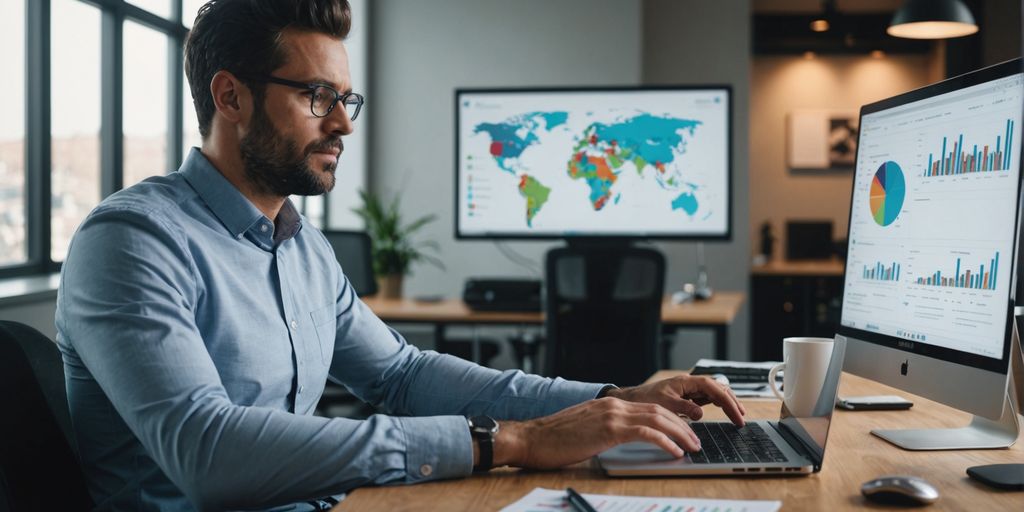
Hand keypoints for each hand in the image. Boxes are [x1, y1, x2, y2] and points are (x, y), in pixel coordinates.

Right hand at [491, 397, 701, 469]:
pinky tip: (675, 451)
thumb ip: (606, 430)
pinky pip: (646, 433)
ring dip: (680, 433)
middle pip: (658, 410)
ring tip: (692, 446)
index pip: (648, 408)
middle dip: (681, 425)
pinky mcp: (608, 429)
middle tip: (696, 440)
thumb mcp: (585, 429)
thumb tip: (626, 442)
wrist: (531, 438)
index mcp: (608, 405)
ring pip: (657, 419)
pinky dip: (665, 441)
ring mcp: (611, 415)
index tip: (683, 432)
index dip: (670, 419)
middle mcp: (613, 405)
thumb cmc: (553, 440)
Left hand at [605, 375, 745, 425]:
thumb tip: (700, 414)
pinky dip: (718, 404)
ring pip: (716, 392)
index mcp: (686, 381)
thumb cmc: (646, 398)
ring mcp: (691, 389)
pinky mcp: (689, 396)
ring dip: (727, 402)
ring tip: (738, 415)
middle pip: (719, 388)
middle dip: (732, 402)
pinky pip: (708, 398)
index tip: (737, 416)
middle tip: (741, 419)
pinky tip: (725, 411)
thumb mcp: (665, 404)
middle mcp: (691, 383)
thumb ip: (684, 408)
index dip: (728, 402)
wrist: (633, 399)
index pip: (714, 388)